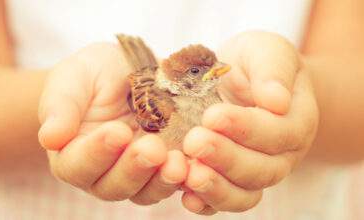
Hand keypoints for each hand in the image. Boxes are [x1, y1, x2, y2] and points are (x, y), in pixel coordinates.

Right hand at [38, 43, 186, 204]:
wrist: (127, 71)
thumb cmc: (95, 74)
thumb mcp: (74, 78)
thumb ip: (60, 106)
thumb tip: (49, 138)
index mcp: (73, 152)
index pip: (77, 165)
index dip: (97, 153)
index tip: (117, 132)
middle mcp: (103, 170)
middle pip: (112, 186)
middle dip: (134, 169)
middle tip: (153, 148)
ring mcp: (136, 172)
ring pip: (145, 191)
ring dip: (161, 180)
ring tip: (177, 162)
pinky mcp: (164, 166)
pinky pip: (174, 182)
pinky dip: (186, 177)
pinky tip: (197, 164)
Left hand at [181, 31, 318, 214]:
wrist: (244, 80)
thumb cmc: (256, 64)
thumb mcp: (267, 51)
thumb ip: (273, 70)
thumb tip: (277, 101)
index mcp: (295, 122)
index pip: (277, 132)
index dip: (246, 128)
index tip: (212, 115)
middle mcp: (280, 155)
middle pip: (261, 169)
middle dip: (226, 158)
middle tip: (194, 142)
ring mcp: (255, 172)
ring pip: (244, 193)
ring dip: (216, 188)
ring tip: (189, 175)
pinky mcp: (231, 180)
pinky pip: (224, 200)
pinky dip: (206, 203)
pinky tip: (187, 196)